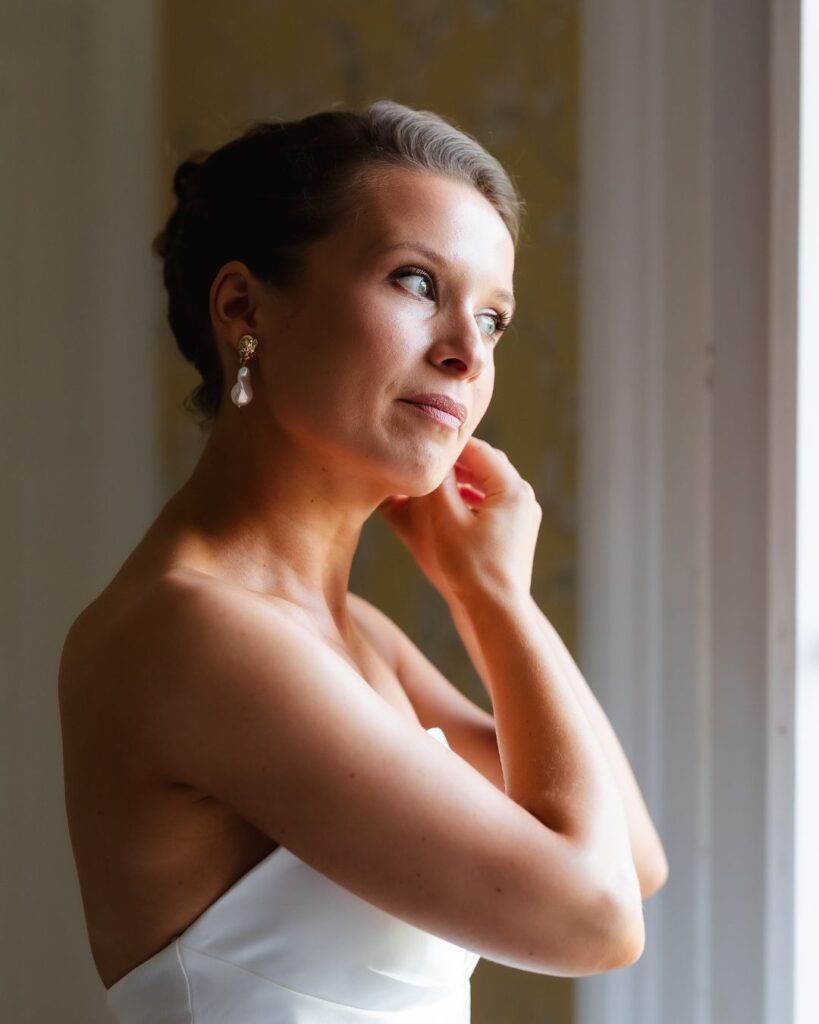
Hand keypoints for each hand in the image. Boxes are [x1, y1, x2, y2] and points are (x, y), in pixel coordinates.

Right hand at [376, 435, 541, 605]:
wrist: (496, 612)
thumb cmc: (470, 568)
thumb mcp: (445, 520)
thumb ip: (438, 484)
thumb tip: (431, 459)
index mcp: (512, 489)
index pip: (478, 450)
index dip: (449, 446)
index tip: (424, 442)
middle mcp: (524, 498)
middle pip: (486, 465)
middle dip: (456, 462)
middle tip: (428, 460)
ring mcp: (524, 517)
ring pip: (489, 485)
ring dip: (463, 481)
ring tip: (434, 482)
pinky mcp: (517, 534)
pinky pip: (493, 505)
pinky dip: (471, 500)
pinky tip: (450, 507)